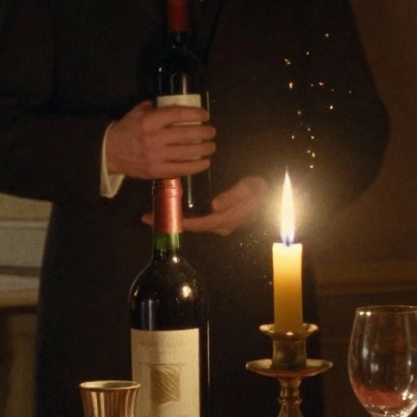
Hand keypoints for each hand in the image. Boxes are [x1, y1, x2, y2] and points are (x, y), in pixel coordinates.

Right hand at [106, 101, 214, 179]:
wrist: (109, 152)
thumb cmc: (126, 130)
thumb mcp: (137, 112)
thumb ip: (155, 107)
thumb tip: (174, 102)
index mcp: (150, 121)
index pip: (178, 114)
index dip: (195, 113)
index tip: (205, 115)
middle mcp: (154, 138)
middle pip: (187, 134)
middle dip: (204, 132)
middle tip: (212, 131)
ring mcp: (156, 156)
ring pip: (187, 152)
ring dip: (204, 149)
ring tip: (212, 146)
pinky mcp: (157, 171)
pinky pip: (181, 169)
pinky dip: (196, 166)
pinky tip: (205, 162)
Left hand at [141, 176, 269, 236]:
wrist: (269, 193)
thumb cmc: (259, 190)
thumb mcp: (249, 189)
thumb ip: (233, 196)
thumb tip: (214, 205)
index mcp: (225, 220)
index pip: (196, 224)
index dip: (176, 223)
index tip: (155, 220)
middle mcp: (220, 225)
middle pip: (191, 227)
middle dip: (170, 223)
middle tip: (147, 217)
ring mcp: (219, 223)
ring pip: (193, 223)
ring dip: (175, 219)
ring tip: (156, 213)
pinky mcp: (219, 217)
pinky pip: (197, 218)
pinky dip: (183, 215)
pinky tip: (173, 207)